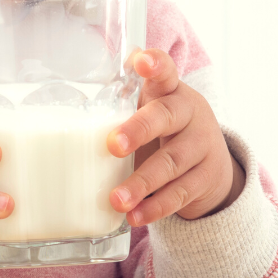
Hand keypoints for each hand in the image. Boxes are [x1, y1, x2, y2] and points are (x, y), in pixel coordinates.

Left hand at [106, 48, 237, 224]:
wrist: (212, 165)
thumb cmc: (164, 129)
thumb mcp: (150, 108)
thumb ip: (122, 101)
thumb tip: (64, 104)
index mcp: (170, 90)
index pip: (166, 71)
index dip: (155, 64)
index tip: (141, 62)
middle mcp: (189, 113)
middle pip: (165, 117)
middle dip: (138, 130)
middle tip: (112, 145)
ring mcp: (202, 146)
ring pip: (171, 163)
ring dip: (141, 183)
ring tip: (116, 199)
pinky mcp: (207, 178)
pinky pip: (180, 194)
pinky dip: (156, 206)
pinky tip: (136, 216)